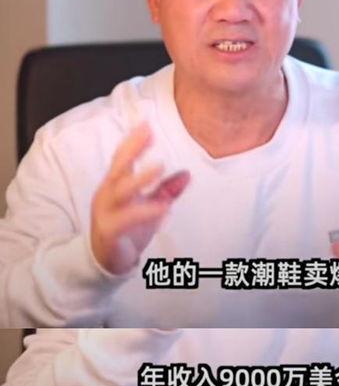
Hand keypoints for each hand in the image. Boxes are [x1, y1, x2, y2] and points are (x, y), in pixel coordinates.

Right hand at [91, 122, 189, 274]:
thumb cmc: (128, 229)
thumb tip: (187, 174)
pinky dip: (145, 211)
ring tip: (160, 166)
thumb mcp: (150, 207)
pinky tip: (164, 207)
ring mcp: (106, 212)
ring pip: (120, 191)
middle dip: (132, 149)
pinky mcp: (109, 231)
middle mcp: (107, 194)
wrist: (106, 261)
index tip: (148, 124)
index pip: (123, 158)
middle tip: (149, 133)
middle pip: (118, 167)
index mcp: (115, 185)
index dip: (134, 141)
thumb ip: (166, 190)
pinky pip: (126, 219)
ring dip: (140, 178)